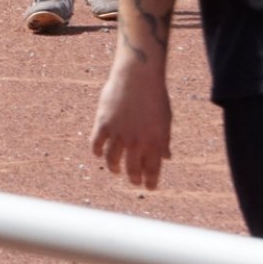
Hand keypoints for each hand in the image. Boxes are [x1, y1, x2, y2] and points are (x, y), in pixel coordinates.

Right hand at [89, 58, 173, 188]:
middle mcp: (137, 142)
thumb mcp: (165, 120)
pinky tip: (99, 154)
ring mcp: (119, 134)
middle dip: (134, 179)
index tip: (149, 187)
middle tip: (133, 181)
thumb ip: (164, 141)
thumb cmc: (155, 96)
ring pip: (112, 160)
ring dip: (114, 168)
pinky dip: (97, 152)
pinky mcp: (103, 124)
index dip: (150, 182)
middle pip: (132, 169)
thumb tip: (166, 157)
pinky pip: (96, 144)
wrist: (138, 76)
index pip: (152, 170)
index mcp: (155, 142)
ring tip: (114, 169)